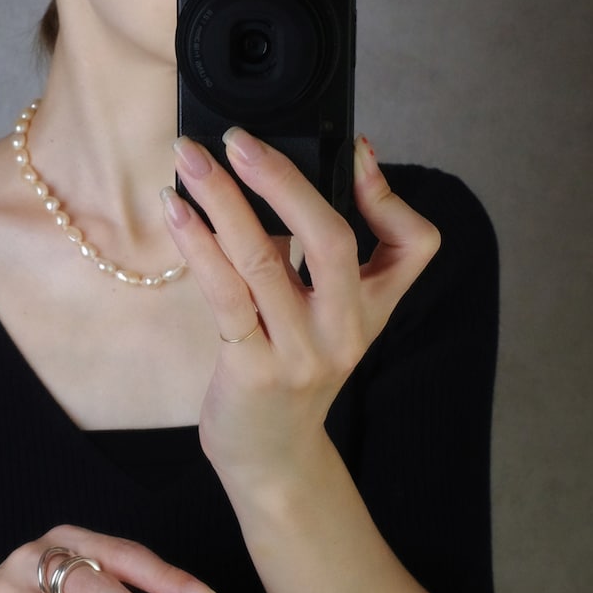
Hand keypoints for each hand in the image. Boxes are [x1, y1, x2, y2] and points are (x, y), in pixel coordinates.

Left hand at [161, 131, 440, 484]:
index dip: (388, 194)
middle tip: (238, 138)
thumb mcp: (327, 315)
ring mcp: (301, 353)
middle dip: (282, 179)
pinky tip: (177, 211)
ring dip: (222, 199)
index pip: (415, 245)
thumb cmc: (291, 370)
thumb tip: (289, 175)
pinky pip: (225, 295)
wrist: (272, 454)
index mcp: (372, 309)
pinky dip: (198, 245)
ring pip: (264, 259)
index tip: (356, 147)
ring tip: (189, 158)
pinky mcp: (253, 369)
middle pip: (331, 240)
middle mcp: (346, 330)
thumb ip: (319, 255)